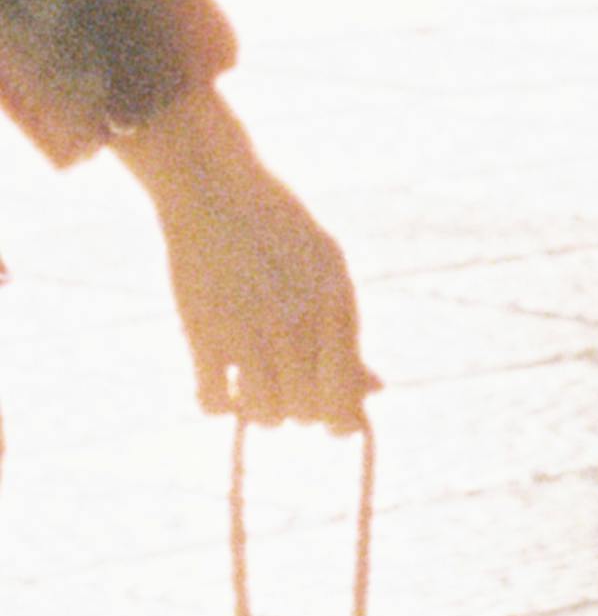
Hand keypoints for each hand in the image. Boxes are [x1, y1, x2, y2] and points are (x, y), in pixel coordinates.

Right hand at [111, 89, 373, 428]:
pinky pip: (215, 402)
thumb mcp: (329, 271)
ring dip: (261, 412)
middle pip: (307, 409)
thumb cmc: (280, 230)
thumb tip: (376, 390)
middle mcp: (298, 324)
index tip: (332, 425)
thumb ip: (348, 333)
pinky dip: (218, 405)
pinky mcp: (203, 333)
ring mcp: (250, 330)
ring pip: (265, 413)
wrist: (218, 189)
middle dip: (300, 411)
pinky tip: (219, 388)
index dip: (341, 419)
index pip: (347, 392)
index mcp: (337, 306)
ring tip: (254, 393)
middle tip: (287, 396)